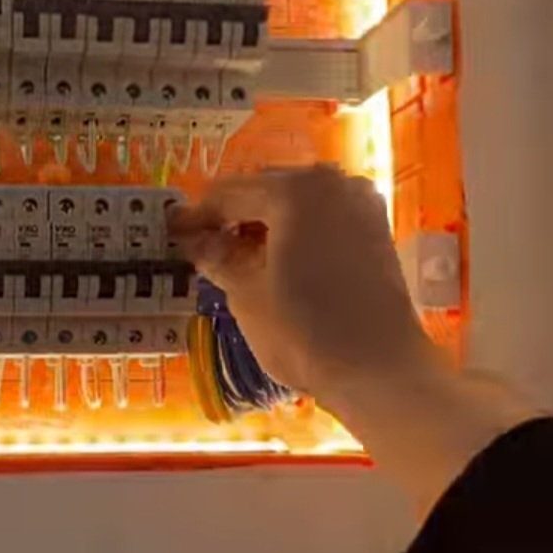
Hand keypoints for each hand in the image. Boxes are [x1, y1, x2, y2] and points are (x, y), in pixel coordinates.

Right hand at [168, 166, 428, 398]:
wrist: (379, 369)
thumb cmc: (304, 330)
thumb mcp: (245, 293)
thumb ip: (216, 256)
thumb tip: (195, 240)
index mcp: (294, 191)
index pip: (230, 194)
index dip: (197, 214)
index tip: (173, 231)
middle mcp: (331, 183)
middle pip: (265, 189)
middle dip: (232, 214)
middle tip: (201, 242)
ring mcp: (360, 203)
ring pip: (296, 201)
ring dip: (264, 221)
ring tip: (236, 252)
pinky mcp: (375, 228)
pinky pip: (322, 215)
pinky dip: (294, 229)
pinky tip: (275, 256)